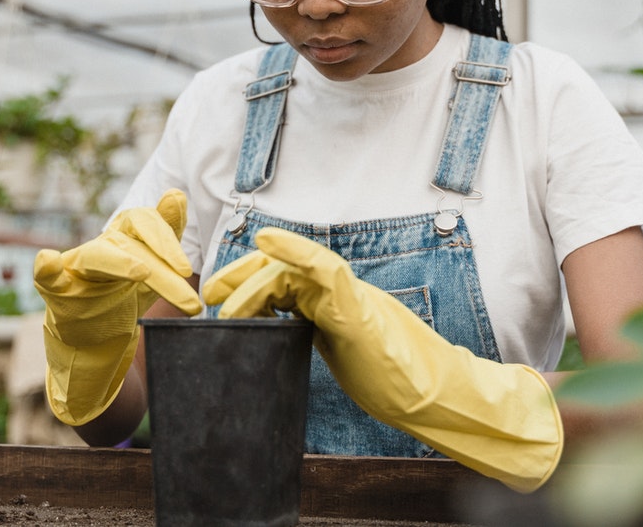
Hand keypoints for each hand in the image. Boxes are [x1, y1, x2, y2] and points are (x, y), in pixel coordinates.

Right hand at [34, 189, 201, 425]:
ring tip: (141, 272)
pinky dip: (46, 269)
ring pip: (97, 257)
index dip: (166, 239)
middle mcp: (101, 246)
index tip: (186, 269)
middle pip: (130, 244)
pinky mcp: (56, 291)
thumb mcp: (153, 265)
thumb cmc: (124, 294)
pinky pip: (47, 277)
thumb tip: (176, 194)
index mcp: (125, 238)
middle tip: (185, 291)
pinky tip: (47, 261)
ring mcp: (76, 268)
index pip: (145, 223)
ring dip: (120, 263)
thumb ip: (165, 232)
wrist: (94, 336)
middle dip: (160, 265)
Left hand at [203, 228, 562, 491]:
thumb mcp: (340, 352)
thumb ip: (314, 334)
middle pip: (284, 268)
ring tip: (227, 301)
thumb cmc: (390, 380)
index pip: (286, 279)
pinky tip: (270, 244)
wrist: (430, 397)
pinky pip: (327, 271)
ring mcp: (350, 298)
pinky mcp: (358, 311)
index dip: (251, 281)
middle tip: (211, 293)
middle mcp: (339, 292)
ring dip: (255, 279)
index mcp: (333, 303)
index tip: (221, 297)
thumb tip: (276, 335)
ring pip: (296, 268)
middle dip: (244, 275)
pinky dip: (298, 252)